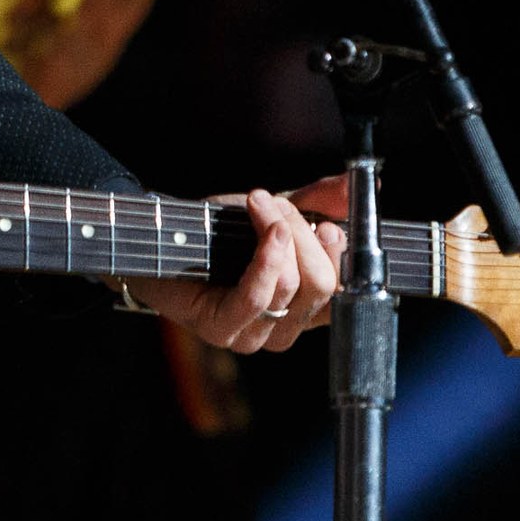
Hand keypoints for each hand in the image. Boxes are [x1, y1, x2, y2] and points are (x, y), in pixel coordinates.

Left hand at [127, 175, 347, 354]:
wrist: (159, 237)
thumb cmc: (217, 232)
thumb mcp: (277, 212)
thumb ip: (320, 201)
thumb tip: (360, 184)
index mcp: (302, 310)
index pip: (344, 292)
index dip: (341, 255)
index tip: (328, 221)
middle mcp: (283, 330)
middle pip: (322, 286)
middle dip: (306, 235)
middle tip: (281, 205)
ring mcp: (253, 336)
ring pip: (292, 287)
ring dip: (280, 235)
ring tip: (258, 204)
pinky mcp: (222, 330)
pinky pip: (258, 296)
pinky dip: (267, 259)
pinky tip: (270, 232)